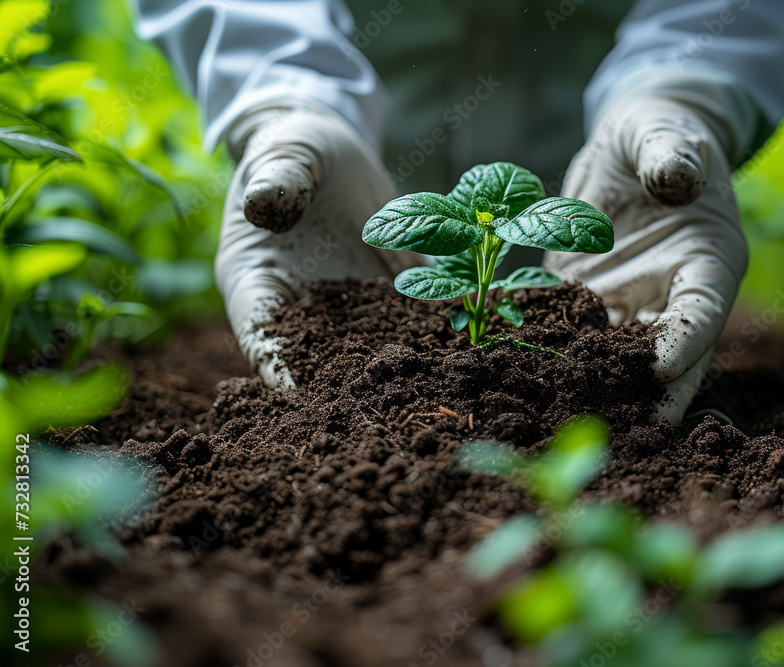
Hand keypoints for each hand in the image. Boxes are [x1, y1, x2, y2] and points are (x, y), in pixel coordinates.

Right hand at [217, 105, 418, 388]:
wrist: (335, 151)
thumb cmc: (295, 148)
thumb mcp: (285, 155)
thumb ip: (278, 181)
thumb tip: (264, 205)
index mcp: (258, 280)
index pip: (261, 334)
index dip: (278, 367)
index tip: (300, 394)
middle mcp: (305, 305)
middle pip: (319, 357)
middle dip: (346, 384)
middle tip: (378, 406)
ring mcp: (351, 304)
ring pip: (371, 344)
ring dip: (398, 366)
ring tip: (430, 387)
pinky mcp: (390, 290)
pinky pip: (414, 313)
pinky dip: (436, 328)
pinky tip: (467, 341)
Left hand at [545, 95, 746, 422]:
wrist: (630, 146)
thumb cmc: (659, 134)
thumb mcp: (666, 134)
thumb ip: (672, 155)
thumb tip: (677, 177)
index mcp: (708, 262)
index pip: (702, 312)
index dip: (685, 342)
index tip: (658, 372)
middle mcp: (669, 294)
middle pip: (660, 356)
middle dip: (637, 394)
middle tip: (611, 431)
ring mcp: (626, 302)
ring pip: (609, 355)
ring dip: (586, 383)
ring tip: (554, 414)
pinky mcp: (584, 297)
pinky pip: (563, 328)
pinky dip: (542, 349)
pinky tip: (512, 369)